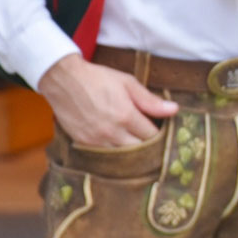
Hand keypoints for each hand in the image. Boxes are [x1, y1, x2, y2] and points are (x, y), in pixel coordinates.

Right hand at [38, 54, 178, 147]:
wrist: (62, 79)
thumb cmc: (98, 78)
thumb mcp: (127, 83)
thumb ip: (150, 100)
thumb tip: (174, 110)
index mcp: (126, 115)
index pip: (152, 136)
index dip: (160, 135)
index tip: (162, 132)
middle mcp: (112, 131)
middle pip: (140, 152)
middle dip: (149, 148)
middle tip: (153, 143)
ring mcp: (96, 140)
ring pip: (123, 159)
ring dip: (133, 155)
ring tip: (138, 147)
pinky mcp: (83, 144)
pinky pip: (105, 158)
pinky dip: (115, 156)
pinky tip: (120, 150)